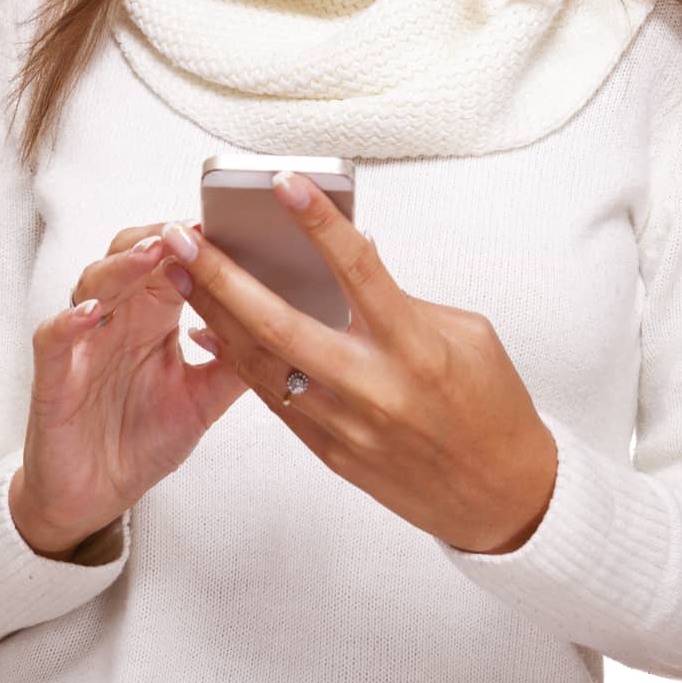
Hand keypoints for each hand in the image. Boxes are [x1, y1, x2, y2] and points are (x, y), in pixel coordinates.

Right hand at [13, 220, 249, 555]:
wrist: (92, 498)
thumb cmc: (140, 440)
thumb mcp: (203, 400)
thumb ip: (237, 362)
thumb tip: (290, 330)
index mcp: (154, 317)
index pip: (172, 261)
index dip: (194, 241)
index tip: (226, 222)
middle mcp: (118, 318)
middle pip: (129, 254)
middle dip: (157, 236)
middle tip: (188, 227)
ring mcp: (83, 342)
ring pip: (93, 282)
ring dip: (122, 265)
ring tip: (151, 252)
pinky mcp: (53, 375)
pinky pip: (52, 336)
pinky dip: (68, 319)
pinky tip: (90, 312)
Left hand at [157, 175, 558, 553]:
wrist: (502, 499)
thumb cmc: (492, 405)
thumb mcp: (465, 333)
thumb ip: (404, 296)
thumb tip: (357, 254)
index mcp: (415, 345)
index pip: (357, 268)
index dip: (318, 221)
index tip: (284, 183)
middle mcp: (373, 385)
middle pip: (279, 322)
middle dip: (223, 276)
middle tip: (184, 238)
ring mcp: (345, 425)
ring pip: (260, 363)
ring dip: (213, 315)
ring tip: (178, 274)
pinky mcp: (330, 453)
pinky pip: (271, 399)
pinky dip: (236, 359)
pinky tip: (208, 330)